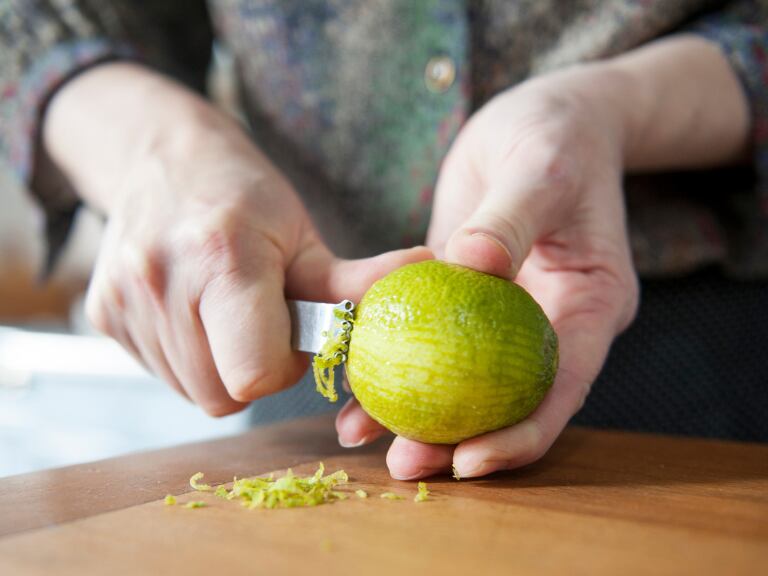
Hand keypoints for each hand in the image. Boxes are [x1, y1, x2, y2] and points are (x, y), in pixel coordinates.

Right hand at [44, 63, 430, 414]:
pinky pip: (161, 372)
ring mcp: (123, 301)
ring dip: (221, 365)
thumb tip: (427, 275)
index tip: (290, 334)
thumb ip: (355, 280)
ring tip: (229, 311)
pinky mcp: (102, 314)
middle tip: (261, 322)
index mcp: (223, 259)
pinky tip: (196, 311)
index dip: (281, 369)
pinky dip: (189, 356)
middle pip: (221, 395)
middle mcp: (162, 282)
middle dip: (252, 371)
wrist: (160, 157)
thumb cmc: (243, 195)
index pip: (253, 375)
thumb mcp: (304, 234)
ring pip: (191, 390)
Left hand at [336, 65, 638, 475]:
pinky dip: (396, 362)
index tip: (470, 461)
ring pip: (464, 381)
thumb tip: (473, 265)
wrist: (541, 119)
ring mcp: (504, 315)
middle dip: (460, 442)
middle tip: (404, 465)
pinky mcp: (464, 298)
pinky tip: (351, 385)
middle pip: (508, 401)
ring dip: (417, 414)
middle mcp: (548, 323)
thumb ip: (512, 218)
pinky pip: (430, 341)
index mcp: (589, 306)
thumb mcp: (541, 169)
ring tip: (361, 437)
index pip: (561, 387)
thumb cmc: (555, 137)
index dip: (520, 434)